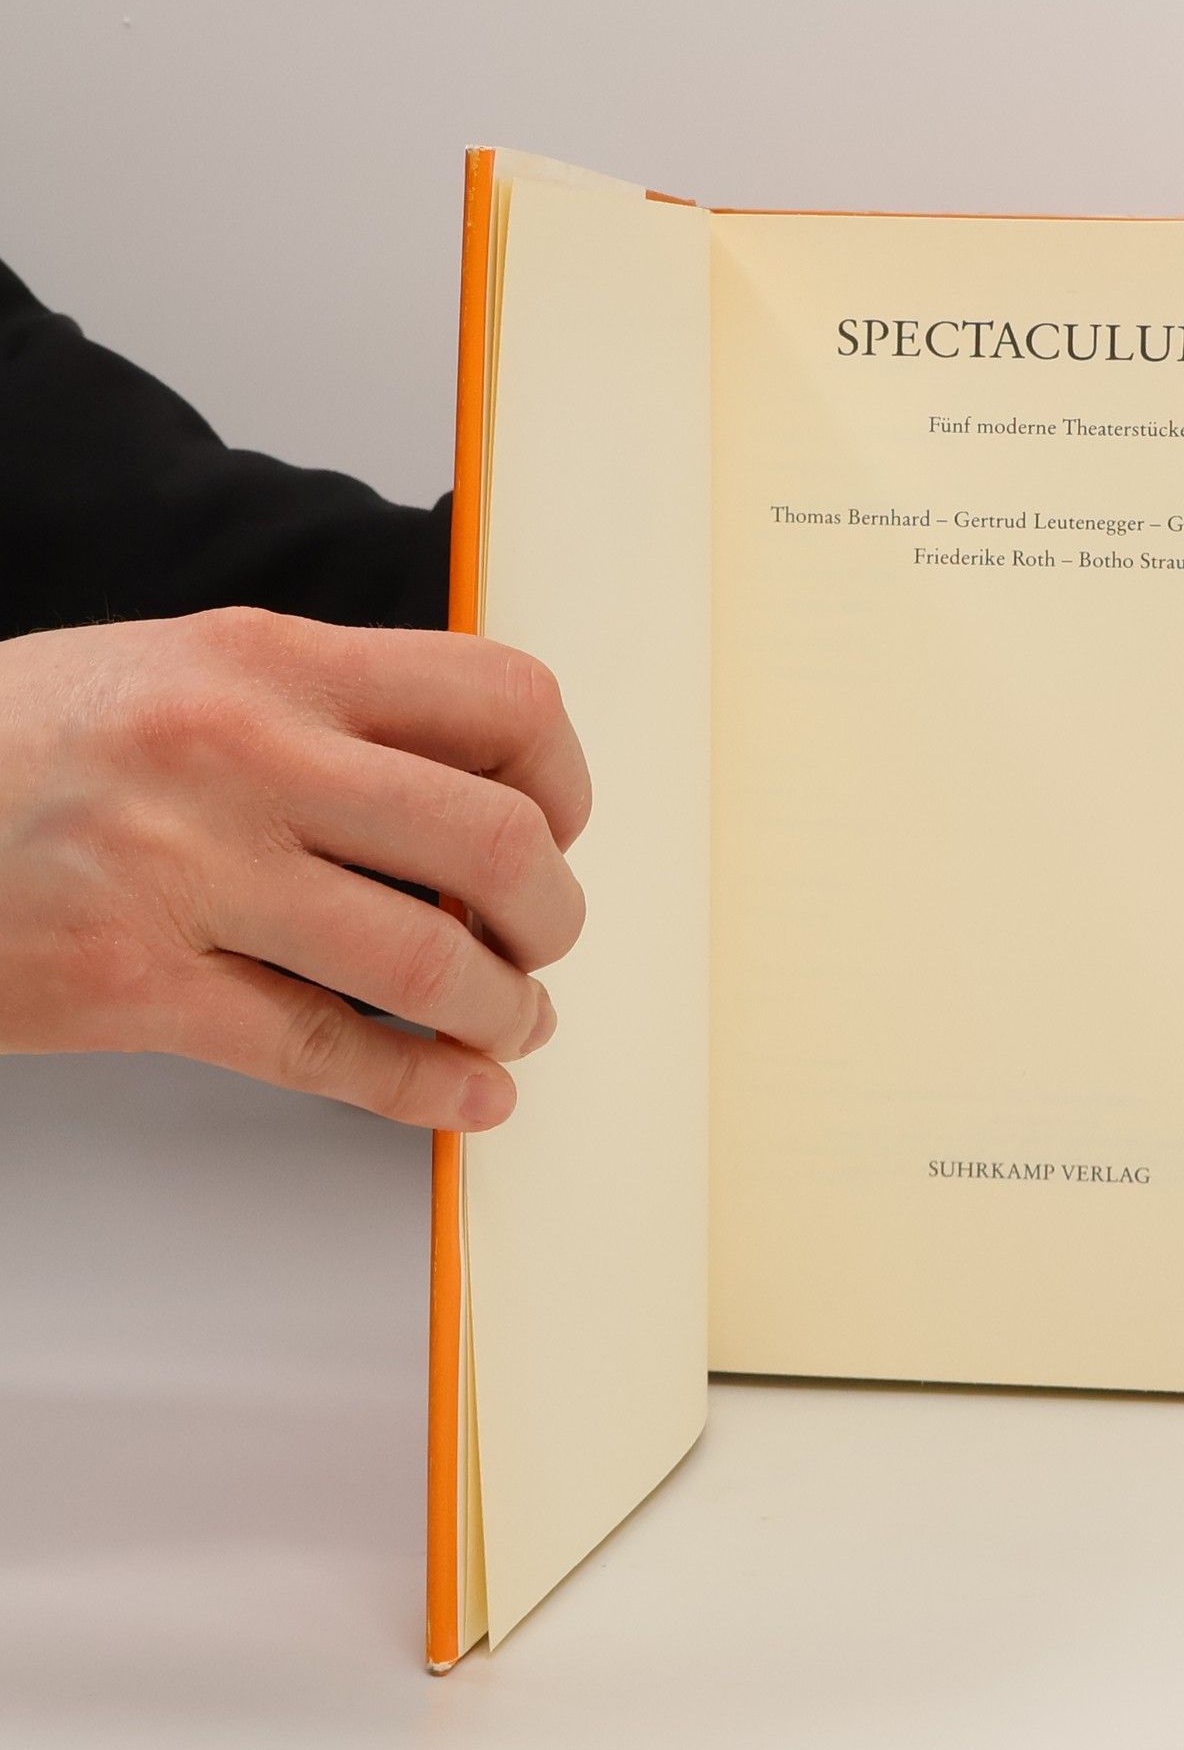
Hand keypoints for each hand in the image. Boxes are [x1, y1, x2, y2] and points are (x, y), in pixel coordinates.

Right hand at [0, 606, 590, 1127]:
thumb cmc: (31, 743)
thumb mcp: (188, 668)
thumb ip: (334, 712)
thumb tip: (486, 784)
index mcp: (269, 656)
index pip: (504, 699)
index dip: (564, 781)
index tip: (555, 826)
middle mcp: (240, 752)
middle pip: (496, 842)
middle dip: (553, 914)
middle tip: (541, 940)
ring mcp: (185, 873)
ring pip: (430, 964)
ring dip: (504, 1010)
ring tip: (510, 1020)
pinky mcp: (133, 987)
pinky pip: (329, 1054)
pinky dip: (426, 1089)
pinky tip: (470, 1093)